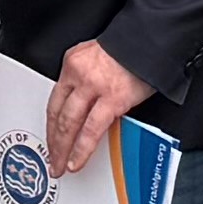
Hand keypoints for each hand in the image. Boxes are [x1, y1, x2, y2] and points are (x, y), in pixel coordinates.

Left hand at [45, 38, 149, 181]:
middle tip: (52, 158)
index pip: (55, 100)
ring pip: (69, 124)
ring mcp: (94, 87)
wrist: (151, 38)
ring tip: (61, 165)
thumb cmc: (132, 47)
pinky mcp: (112, 99)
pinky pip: (91, 130)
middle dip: (53, 141)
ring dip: (62, 149)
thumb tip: (85, 103)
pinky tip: (77, 161)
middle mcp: (78, 74)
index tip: (51, 137)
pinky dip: (82, 149)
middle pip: (58, 114)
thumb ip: (86, 78)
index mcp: (73, 63)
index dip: (51, 123)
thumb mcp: (98, 55)